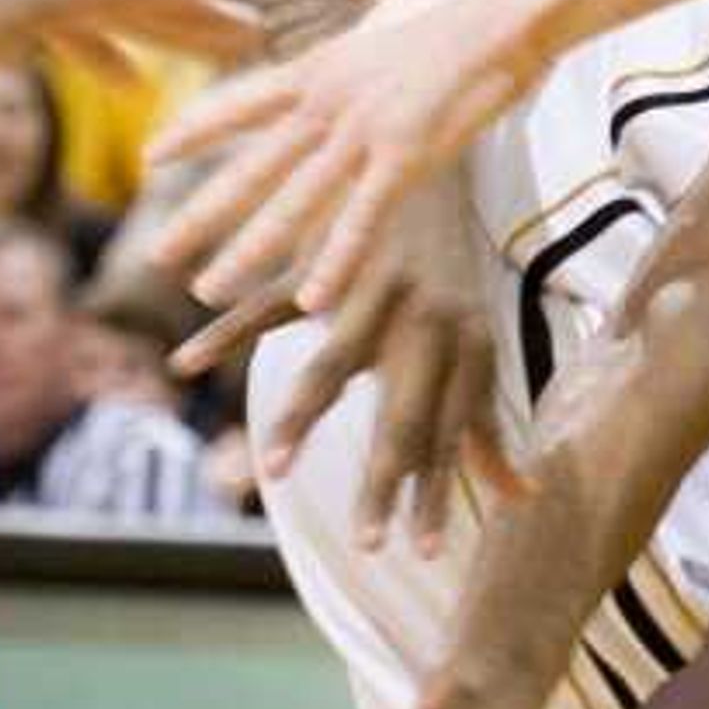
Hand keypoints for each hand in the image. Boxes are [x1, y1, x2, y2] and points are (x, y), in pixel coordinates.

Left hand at [152, 0, 546, 317]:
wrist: (509, 6)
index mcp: (323, 64)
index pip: (240, 102)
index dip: (193, 132)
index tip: (151, 157)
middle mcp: (328, 100)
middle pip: (251, 166)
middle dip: (200, 216)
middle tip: (156, 256)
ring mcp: (363, 128)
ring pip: (292, 201)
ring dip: (247, 251)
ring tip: (206, 293)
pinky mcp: (406, 152)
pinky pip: (363, 218)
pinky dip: (336, 260)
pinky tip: (310, 300)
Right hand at [178, 163, 498, 547]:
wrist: (432, 156)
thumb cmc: (454, 273)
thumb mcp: (477, 347)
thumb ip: (487, 427)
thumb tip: (524, 498)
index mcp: (467, 347)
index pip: (451, 435)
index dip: (439, 492)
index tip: (425, 552)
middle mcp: (426, 322)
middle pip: (404, 413)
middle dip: (386, 479)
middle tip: (369, 544)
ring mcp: (372, 289)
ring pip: (333, 364)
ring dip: (304, 420)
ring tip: (274, 471)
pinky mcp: (324, 257)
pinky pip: (268, 303)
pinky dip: (223, 335)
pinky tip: (184, 367)